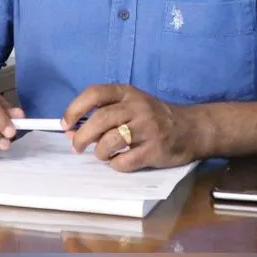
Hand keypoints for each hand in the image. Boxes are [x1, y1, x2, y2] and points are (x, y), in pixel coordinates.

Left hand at [61, 84, 198, 171]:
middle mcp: (137, 107)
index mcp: (127, 93)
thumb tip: (72, 130)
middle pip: (99, 119)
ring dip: (99, 152)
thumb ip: (104, 113)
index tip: (65, 124)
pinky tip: (119, 161)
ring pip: (110, 141)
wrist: (191, 128)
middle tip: (76, 146)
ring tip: (101, 154)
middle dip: (82, 136)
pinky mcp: (154, 149)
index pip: (95, 93)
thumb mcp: (131, 105)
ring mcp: (147, 128)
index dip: (75, 108)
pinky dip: (115, 164)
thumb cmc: (154, 117)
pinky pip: (125, 161)